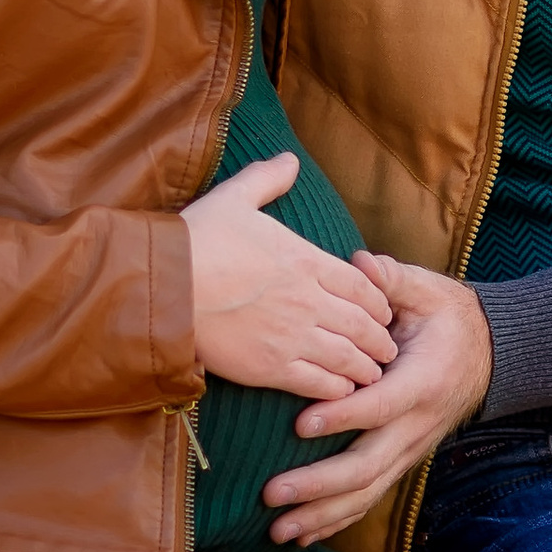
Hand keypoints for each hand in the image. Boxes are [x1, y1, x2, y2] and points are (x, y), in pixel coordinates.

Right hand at [184, 157, 397, 399]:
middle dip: (379, 339)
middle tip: (387, 349)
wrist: (164, 286)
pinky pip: (317, 383)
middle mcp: (308, 301)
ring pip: (346, 357)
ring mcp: (291, 336)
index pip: (362, 286)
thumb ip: (266, 179)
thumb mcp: (234, 197)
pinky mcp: (270, 367)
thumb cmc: (195, 240)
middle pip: (362, 325)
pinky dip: (336, 389)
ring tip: (372, 374)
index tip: (384, 312)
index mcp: (306, 261)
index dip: (378, 302)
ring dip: (364, 368)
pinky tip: (342, 391)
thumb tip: (289, 159)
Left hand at [263, 256, 493, 537]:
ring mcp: (410, 448)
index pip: (380, 405)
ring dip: (321, 513)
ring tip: (277, 530)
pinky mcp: (401, 460)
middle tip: (271, 492)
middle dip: (319, 483)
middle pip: (369, 465)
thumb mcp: (428, 290)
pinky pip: (369, 498)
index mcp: (424, 380)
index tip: (301, 424)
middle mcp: (418, 424)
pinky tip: (302, 535)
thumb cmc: (448, 317)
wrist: (490, 354)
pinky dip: (336, 519)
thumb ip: (392, 279)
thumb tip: (361, 264)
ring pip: (367, 491)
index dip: (343, 416)